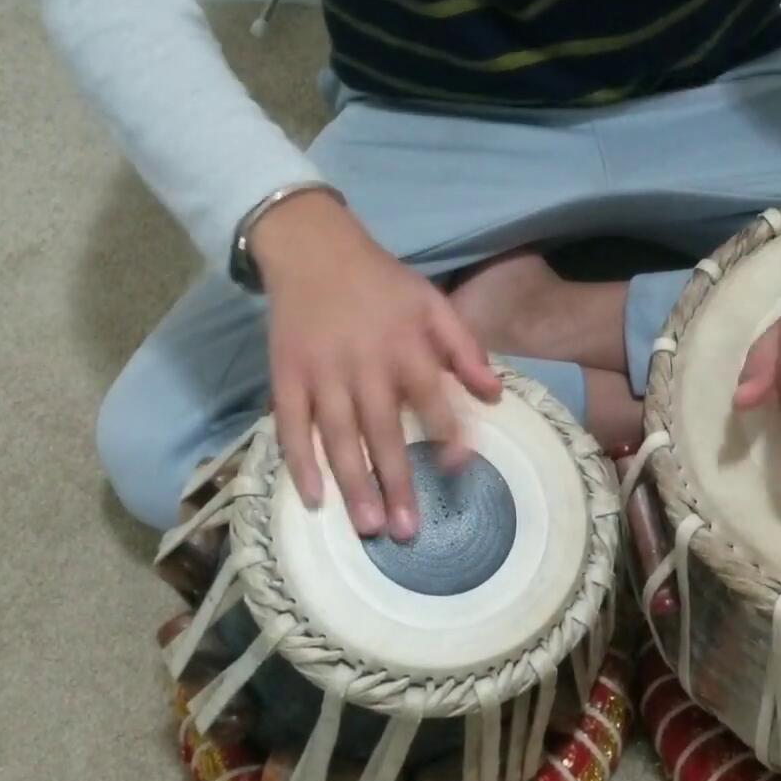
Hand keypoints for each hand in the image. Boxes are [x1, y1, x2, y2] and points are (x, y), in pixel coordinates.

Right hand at [253, 191, 500, 539]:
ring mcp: (320, 373)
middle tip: (408, 531)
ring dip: (352, 483)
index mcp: (405, 345)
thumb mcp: (432, 302)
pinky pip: (290, 426)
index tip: (459, 470)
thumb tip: (495, 396)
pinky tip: (313, 498)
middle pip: (381, 430)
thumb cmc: (381, 283)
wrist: (312, 248)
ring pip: (336, 436)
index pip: (431, 397)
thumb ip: (465, 348)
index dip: (446, 433)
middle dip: (395, 482)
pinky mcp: (285, 376)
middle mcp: (363, 364)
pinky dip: (299, 462)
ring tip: (368, 527)